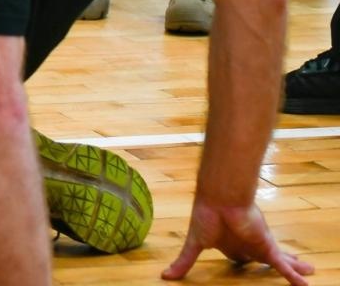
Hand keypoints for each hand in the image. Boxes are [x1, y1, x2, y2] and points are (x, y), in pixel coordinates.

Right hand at [162, 202, 312, 284]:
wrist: (220, 198)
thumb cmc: (205, 216)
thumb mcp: (194, 244)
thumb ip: (183, 261)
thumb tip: (164, 276)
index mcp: (229, 244)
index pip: (238, 257)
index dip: (243, 263)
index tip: (245, 266)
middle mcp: (246, 245)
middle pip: (263, 259)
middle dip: (273, 263)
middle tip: (284, 268)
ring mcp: (259, 246)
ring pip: (280, 261)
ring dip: (294, 266)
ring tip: (309, 270)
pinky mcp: (268, 247)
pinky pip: (283, 265)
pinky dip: (294, 275)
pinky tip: (306, 282)